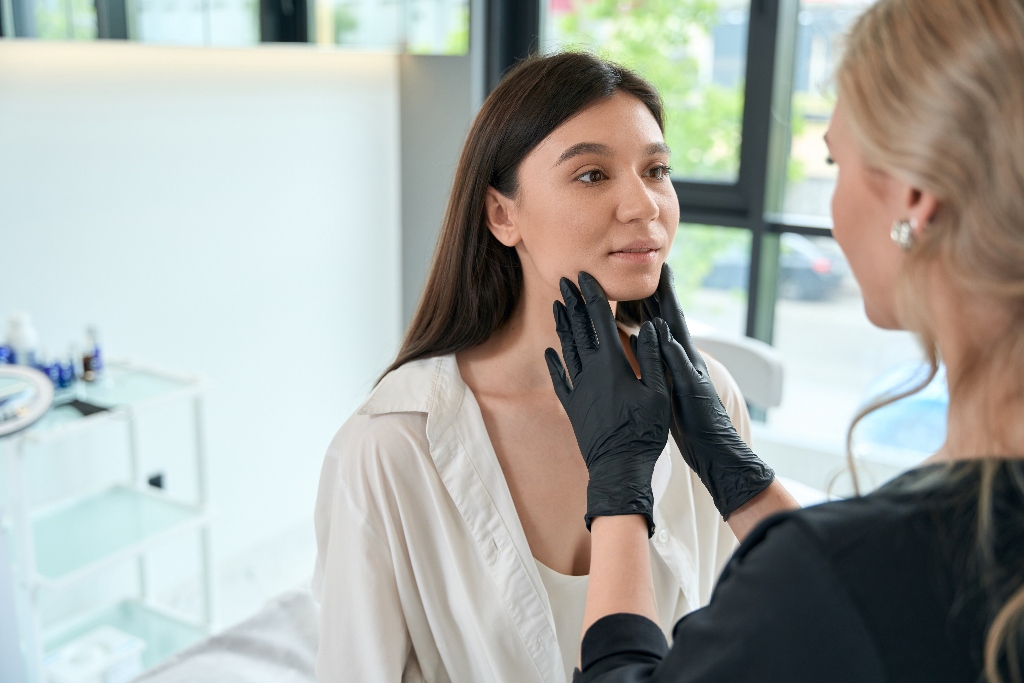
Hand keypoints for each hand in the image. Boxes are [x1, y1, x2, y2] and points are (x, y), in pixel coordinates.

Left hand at [545, 272, 670, 536]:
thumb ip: (652, 357)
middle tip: (565, 281)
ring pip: (566, 349)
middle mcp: (590, 371)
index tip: (585, 277)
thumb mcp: (658, 392)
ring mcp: (578, 388)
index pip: (599, 320)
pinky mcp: (572, 406)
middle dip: (572, 302)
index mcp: (612, 363)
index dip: (592, 296)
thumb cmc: (644, 432)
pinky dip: (554, 362)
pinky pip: (560, 379)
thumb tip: (650, 326)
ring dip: (562, 325)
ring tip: (557, 306)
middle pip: (578, 329)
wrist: (618, 467)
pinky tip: (549, 352)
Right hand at [638, 263, 774, 519]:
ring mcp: (669, 369)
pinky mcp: (662, 383)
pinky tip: (620, 339)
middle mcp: (678, 357)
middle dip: (646, 296)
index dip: (667, 291)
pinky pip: (642, 354)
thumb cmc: (704, 422)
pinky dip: (630, 341)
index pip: (673, 315)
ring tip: (618, 299)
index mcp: (685, 355)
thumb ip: (676, 360)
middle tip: (631, 275)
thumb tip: (662, 330)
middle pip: (658, 319)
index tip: (661, 266)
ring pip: (648, 335)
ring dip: (635, 316)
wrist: (711, 450)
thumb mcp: (690, 389)